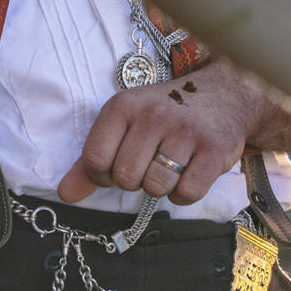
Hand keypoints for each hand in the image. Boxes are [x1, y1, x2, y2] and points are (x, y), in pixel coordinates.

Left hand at [59, 59, 256, 205]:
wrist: (225, 95)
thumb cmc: (167, 113)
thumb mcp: (125, 123)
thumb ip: (91, 160)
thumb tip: (65, 194)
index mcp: (123, 105)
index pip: (94, 160)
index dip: (104, 173)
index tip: (122, 160)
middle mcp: (153, 114)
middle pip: (125, 178)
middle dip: (136, 179)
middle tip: (153, 159)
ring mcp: (186, 131)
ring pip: (156, 188)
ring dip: (163, 186)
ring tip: (173, 163)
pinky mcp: (214, 150)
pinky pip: (187, 194)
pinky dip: (186, 193)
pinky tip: (191, 171)